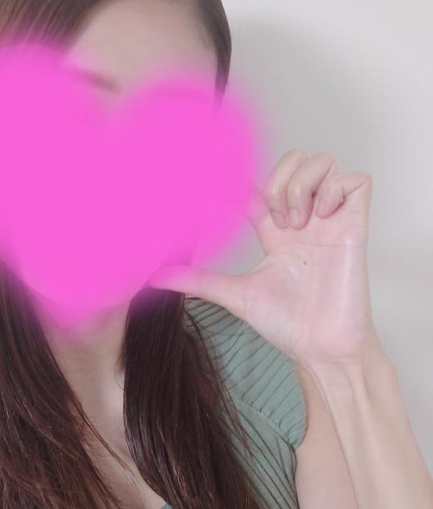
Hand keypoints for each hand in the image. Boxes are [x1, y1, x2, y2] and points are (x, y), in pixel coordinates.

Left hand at [147, 149, 381, 368]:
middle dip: (278, 178)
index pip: (258, 186)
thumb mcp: (233, 295)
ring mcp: (329, 220)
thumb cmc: (286, 325)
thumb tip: (153, 277)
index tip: (225, 194)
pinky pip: (355, 180)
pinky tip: (322, 217)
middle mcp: (302, 220)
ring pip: (322, 162)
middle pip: (294, 161)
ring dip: (302, 184)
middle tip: (275, 218)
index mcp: (274, 233)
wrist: (320, 348)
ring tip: (297, 222)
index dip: (243, 182)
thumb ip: (196, 281)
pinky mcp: (354, 226)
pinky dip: (335, 190)